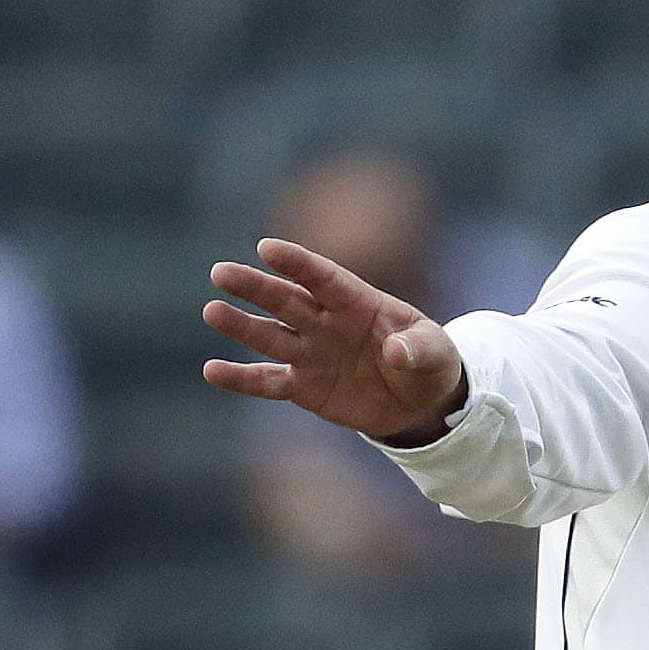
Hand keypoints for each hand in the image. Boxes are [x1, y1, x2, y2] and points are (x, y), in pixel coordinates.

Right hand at [201, 238, 467, 443]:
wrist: (417, 401)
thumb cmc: (427, 362)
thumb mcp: (436, 354)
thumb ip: (418, 348)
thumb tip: (396, 353)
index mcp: (357, 301)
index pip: (322, 277)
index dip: (296, 263)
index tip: (267, 248)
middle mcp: (325, 322)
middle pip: (285, 300)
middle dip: (255, 287)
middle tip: (221, 273)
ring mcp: (310, 352)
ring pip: (270, 336)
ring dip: (241, 326)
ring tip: (212, 311)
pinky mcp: (302, 385)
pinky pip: (268, 381)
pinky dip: (241, 379)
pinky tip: (212, 371)